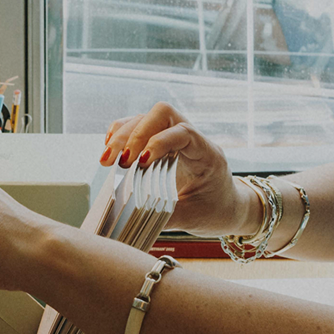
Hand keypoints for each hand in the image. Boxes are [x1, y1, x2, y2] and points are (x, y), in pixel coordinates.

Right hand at [101, 103, 250, 236]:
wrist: (226, 206)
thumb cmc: (215, 210)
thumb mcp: (193, 218)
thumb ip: (165, 217)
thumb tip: (130, 219)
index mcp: (207, 154)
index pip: (184, 133)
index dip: (159, 142)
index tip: (141, 163)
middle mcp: (191, 138)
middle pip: (162, 114)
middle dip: (135, 134)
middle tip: (119, 163)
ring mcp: (174, 135)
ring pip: (146, 117)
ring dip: (123, 135)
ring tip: (107, 160)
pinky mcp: (161, 140)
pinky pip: (138, 125)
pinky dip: (121, 134)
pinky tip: (111, 151)